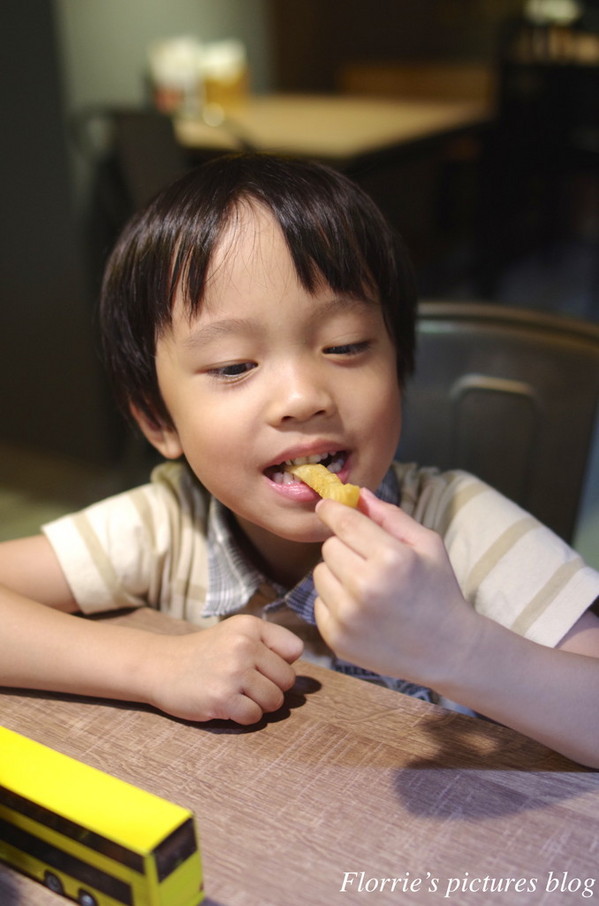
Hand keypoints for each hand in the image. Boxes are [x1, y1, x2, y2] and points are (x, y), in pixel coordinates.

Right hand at [142, 615, 303, 724]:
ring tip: (237, 694)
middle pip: (287, 680)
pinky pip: (255, 717)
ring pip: (275, 701)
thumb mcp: (236, 633)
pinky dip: (244, 717)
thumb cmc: (205, 653)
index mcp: (250, 627)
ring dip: (259, 704)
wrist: (161, 666)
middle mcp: (243, 646)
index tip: (259, 664)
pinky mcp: (222, 699)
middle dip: (271, 687)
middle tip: (246, 684)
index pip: (294, 649)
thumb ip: (269, 643)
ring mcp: (232, 673)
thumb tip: (301, 665)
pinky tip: (227, 705)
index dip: (280, 662)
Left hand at [313, 489, 477, 688]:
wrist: (447, 650)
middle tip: (369, 560)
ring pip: (319, 573)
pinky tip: (362, 609)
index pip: (344, 522)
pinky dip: (335, 601)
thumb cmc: (438, 591)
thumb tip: (357, 494)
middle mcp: (365, 587)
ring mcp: (348, 616)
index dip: (332, 510)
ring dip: (337, 574)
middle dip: (346, 547)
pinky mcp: (336, 638)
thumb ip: (390, 516)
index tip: (326, 506)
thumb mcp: (427, 545)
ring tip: (366, 586)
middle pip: (329, 546)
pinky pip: (318, 602)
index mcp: (391, 559)